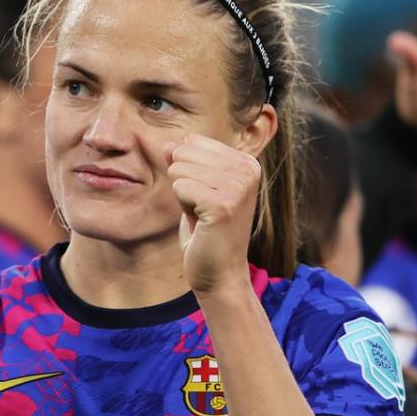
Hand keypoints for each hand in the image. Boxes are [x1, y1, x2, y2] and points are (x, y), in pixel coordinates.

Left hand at [167, 134, 258, 295]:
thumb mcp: (194, 190)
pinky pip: (180, 187)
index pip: (193, 142)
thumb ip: (183, 163)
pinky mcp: (223, 203)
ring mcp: (238, 186)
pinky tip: (201, 222)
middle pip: (184, 153)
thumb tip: (168, 144)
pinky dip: (183, 206)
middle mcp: (248, 169)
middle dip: (183, 182)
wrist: (219, 273)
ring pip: (179, 170)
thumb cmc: (206, 232)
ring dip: (183, 196)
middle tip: (202, 209)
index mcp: (246, 162)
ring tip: (203, 216)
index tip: (206, 197)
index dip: (188, 171)